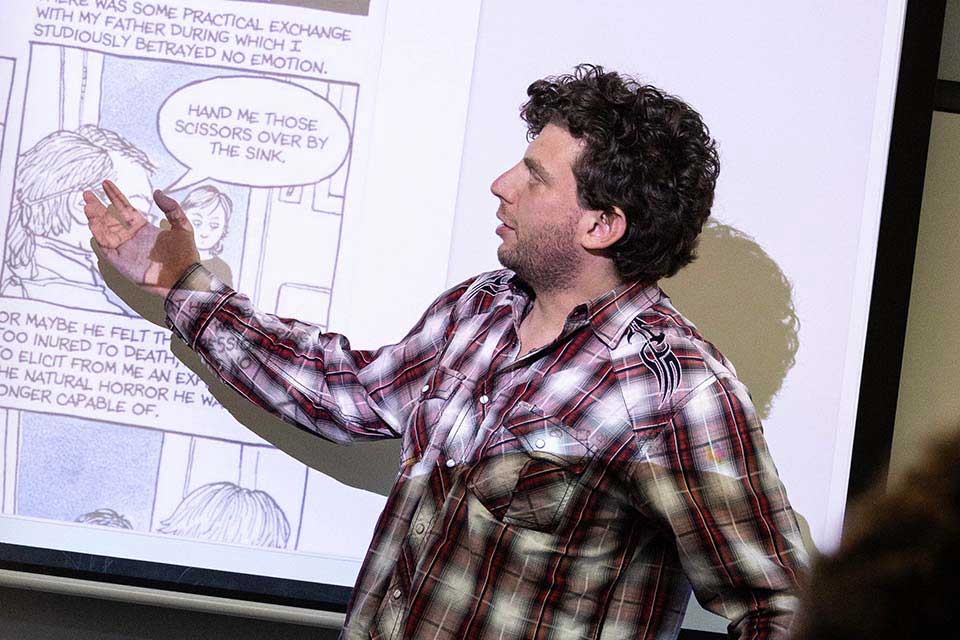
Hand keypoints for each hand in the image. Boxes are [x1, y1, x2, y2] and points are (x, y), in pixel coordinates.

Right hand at [83, 180, 200, 295]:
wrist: (184, 277)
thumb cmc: (185, 254)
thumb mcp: (182, 226)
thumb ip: (172, 208)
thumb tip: (158, 192)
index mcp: (144, 228)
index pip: (125, 209)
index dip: (115, 196)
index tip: (105, 183)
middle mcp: (132, 237)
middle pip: (110, 219)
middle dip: (98, 207)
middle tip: (87, 194)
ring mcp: (125, 249)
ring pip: (105, 231)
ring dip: (96, 219)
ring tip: (88, 206)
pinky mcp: (121, 262)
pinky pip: (106, 247)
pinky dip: (99, 236)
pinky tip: (94, 224)